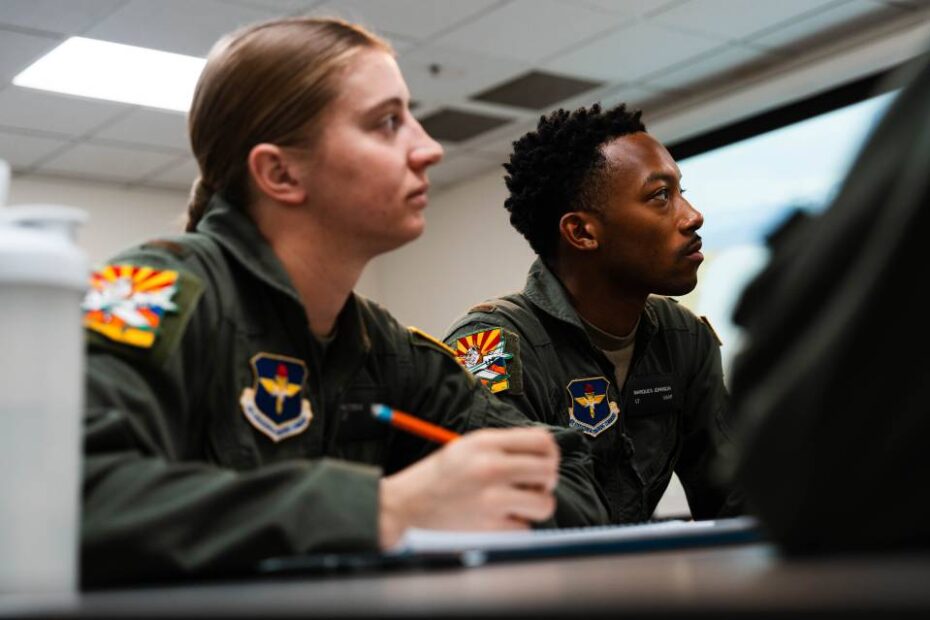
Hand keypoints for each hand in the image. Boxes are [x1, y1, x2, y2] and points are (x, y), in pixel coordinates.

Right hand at [378, 427, 559, 548]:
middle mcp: (491, 467)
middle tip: (536, 485)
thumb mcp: (467, 446)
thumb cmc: (440, 476)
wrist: (406, 505)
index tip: (545, 461)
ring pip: (545, 503)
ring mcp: (491, 499)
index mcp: (486, 443)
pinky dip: (516, 525)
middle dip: (548, 479)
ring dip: (537, 505)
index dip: (550, 452)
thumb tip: (544, 454)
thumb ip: (503, 446)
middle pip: (548, 470)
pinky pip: (525, 527)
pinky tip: (499, 518)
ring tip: (520, 503)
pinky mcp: (489, 527)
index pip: (542, 440)